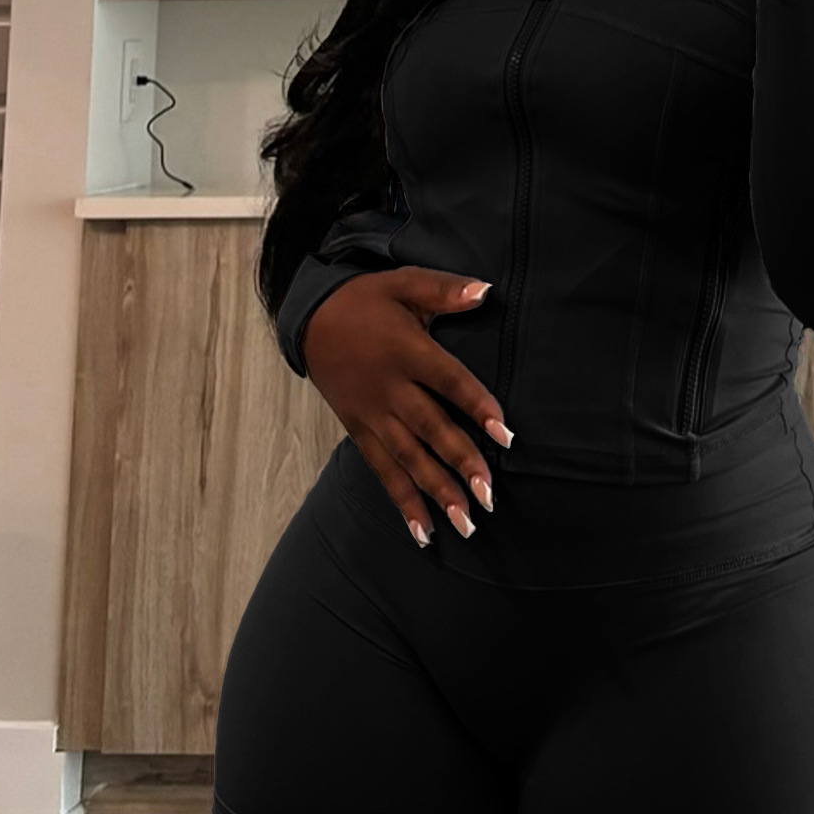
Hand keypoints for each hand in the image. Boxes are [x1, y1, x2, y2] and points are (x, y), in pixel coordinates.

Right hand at [302, 266, 512, 545]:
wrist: (307, 317)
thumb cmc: (363, 300)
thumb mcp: (403, 283)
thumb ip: (445, 290)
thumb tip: (487, 291)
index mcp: (406, 351)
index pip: (449, 382)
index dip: (477, 406)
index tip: (506, 434)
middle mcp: (389, 389)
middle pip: (430, 430)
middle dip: (460, 464)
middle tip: (489, 496)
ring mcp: (371, 415)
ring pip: (407, 459)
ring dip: (437, 492)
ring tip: (465, 523)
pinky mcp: (357, 430)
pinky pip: (382, 471)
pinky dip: (402, 501)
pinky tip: (423, 531)